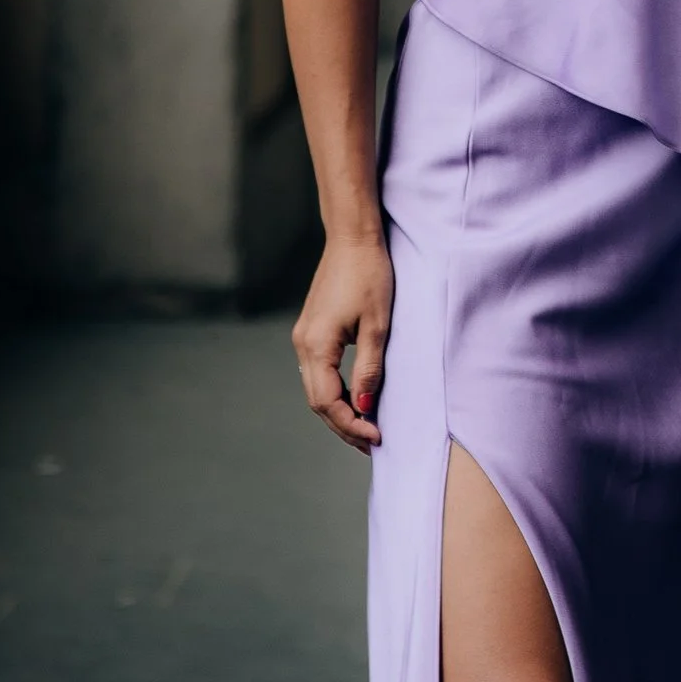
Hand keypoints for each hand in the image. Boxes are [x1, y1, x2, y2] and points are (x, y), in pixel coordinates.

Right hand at [292, 233, 394, 451]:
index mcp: (316, 345)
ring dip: (338, 411)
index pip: (328, 402)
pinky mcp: (311, 331)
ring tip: (365, 427)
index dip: (351, 425)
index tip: (377, 437)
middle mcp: (302, 345)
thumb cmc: (369, 275)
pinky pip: (318, 373)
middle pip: (317, 401)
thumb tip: (366, 406)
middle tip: (371, 443)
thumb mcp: (377, 325)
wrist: (352, 238)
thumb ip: (369, 368)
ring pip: (316, 389)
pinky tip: (354, 398)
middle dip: (344, 425)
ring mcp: (303, 337)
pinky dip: (334, 392)